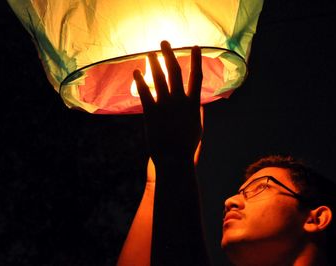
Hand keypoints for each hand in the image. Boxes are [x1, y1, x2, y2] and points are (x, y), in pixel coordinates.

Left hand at [134, 41, 202, 163]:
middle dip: (170, 54)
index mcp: (193, 104)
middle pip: (175, 71)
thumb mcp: (197, 127)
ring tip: (150, 52)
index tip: (195, 46)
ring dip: (154, 63)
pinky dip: (140, 80)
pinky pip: (144, 92)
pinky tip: (136, 71)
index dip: (196, 60)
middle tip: (164, 42)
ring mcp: (165, 105)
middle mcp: (179, 100)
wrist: (174, 159)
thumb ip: (197, 112)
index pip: (196, 77)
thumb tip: (199, 103)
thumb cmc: (187, 146)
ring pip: (159, 78)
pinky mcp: (151, 112)